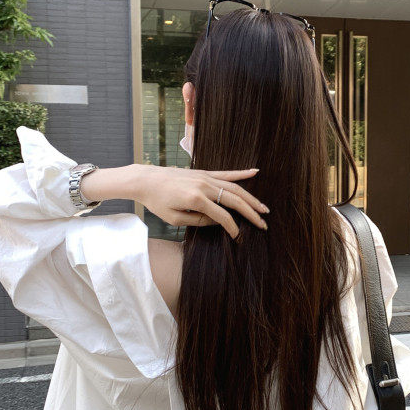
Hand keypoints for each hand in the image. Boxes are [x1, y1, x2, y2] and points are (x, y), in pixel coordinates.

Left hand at [132, 164, 268, 238]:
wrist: (146, 180)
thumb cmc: (157, 202)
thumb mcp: (174, 219)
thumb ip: (198, 221)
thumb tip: (217, 221)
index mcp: (196, 200)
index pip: (222, 216)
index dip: (232, 228)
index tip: (238, 237)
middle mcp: (204, 186)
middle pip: (234, 200)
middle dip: (251, 213)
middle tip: (263, 223)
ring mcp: (205, 177)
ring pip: (234, 187)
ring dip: (251, 198)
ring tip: (263, 208)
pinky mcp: (203, 172)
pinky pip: (226, 173)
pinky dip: (241, 173)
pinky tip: (255, 172)